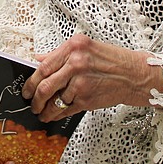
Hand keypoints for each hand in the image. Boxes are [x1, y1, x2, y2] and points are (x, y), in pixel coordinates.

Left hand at [21, 34, 162, 121]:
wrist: (135, 75)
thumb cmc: (113, 60)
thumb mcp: (86, 47)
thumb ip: (60, 53)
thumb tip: (38, 59)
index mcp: (74, 47)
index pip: (44, 66)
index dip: (31, 80)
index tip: (26, 88)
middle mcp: (76, 63)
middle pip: (45, 85)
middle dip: (34, 98)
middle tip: (31, 103)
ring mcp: (81, 83)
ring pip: (54, 100)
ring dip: (45, 109)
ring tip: (41, 112)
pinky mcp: (87, 99)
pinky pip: (65, 110)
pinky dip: (55, 115)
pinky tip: (52, 116)